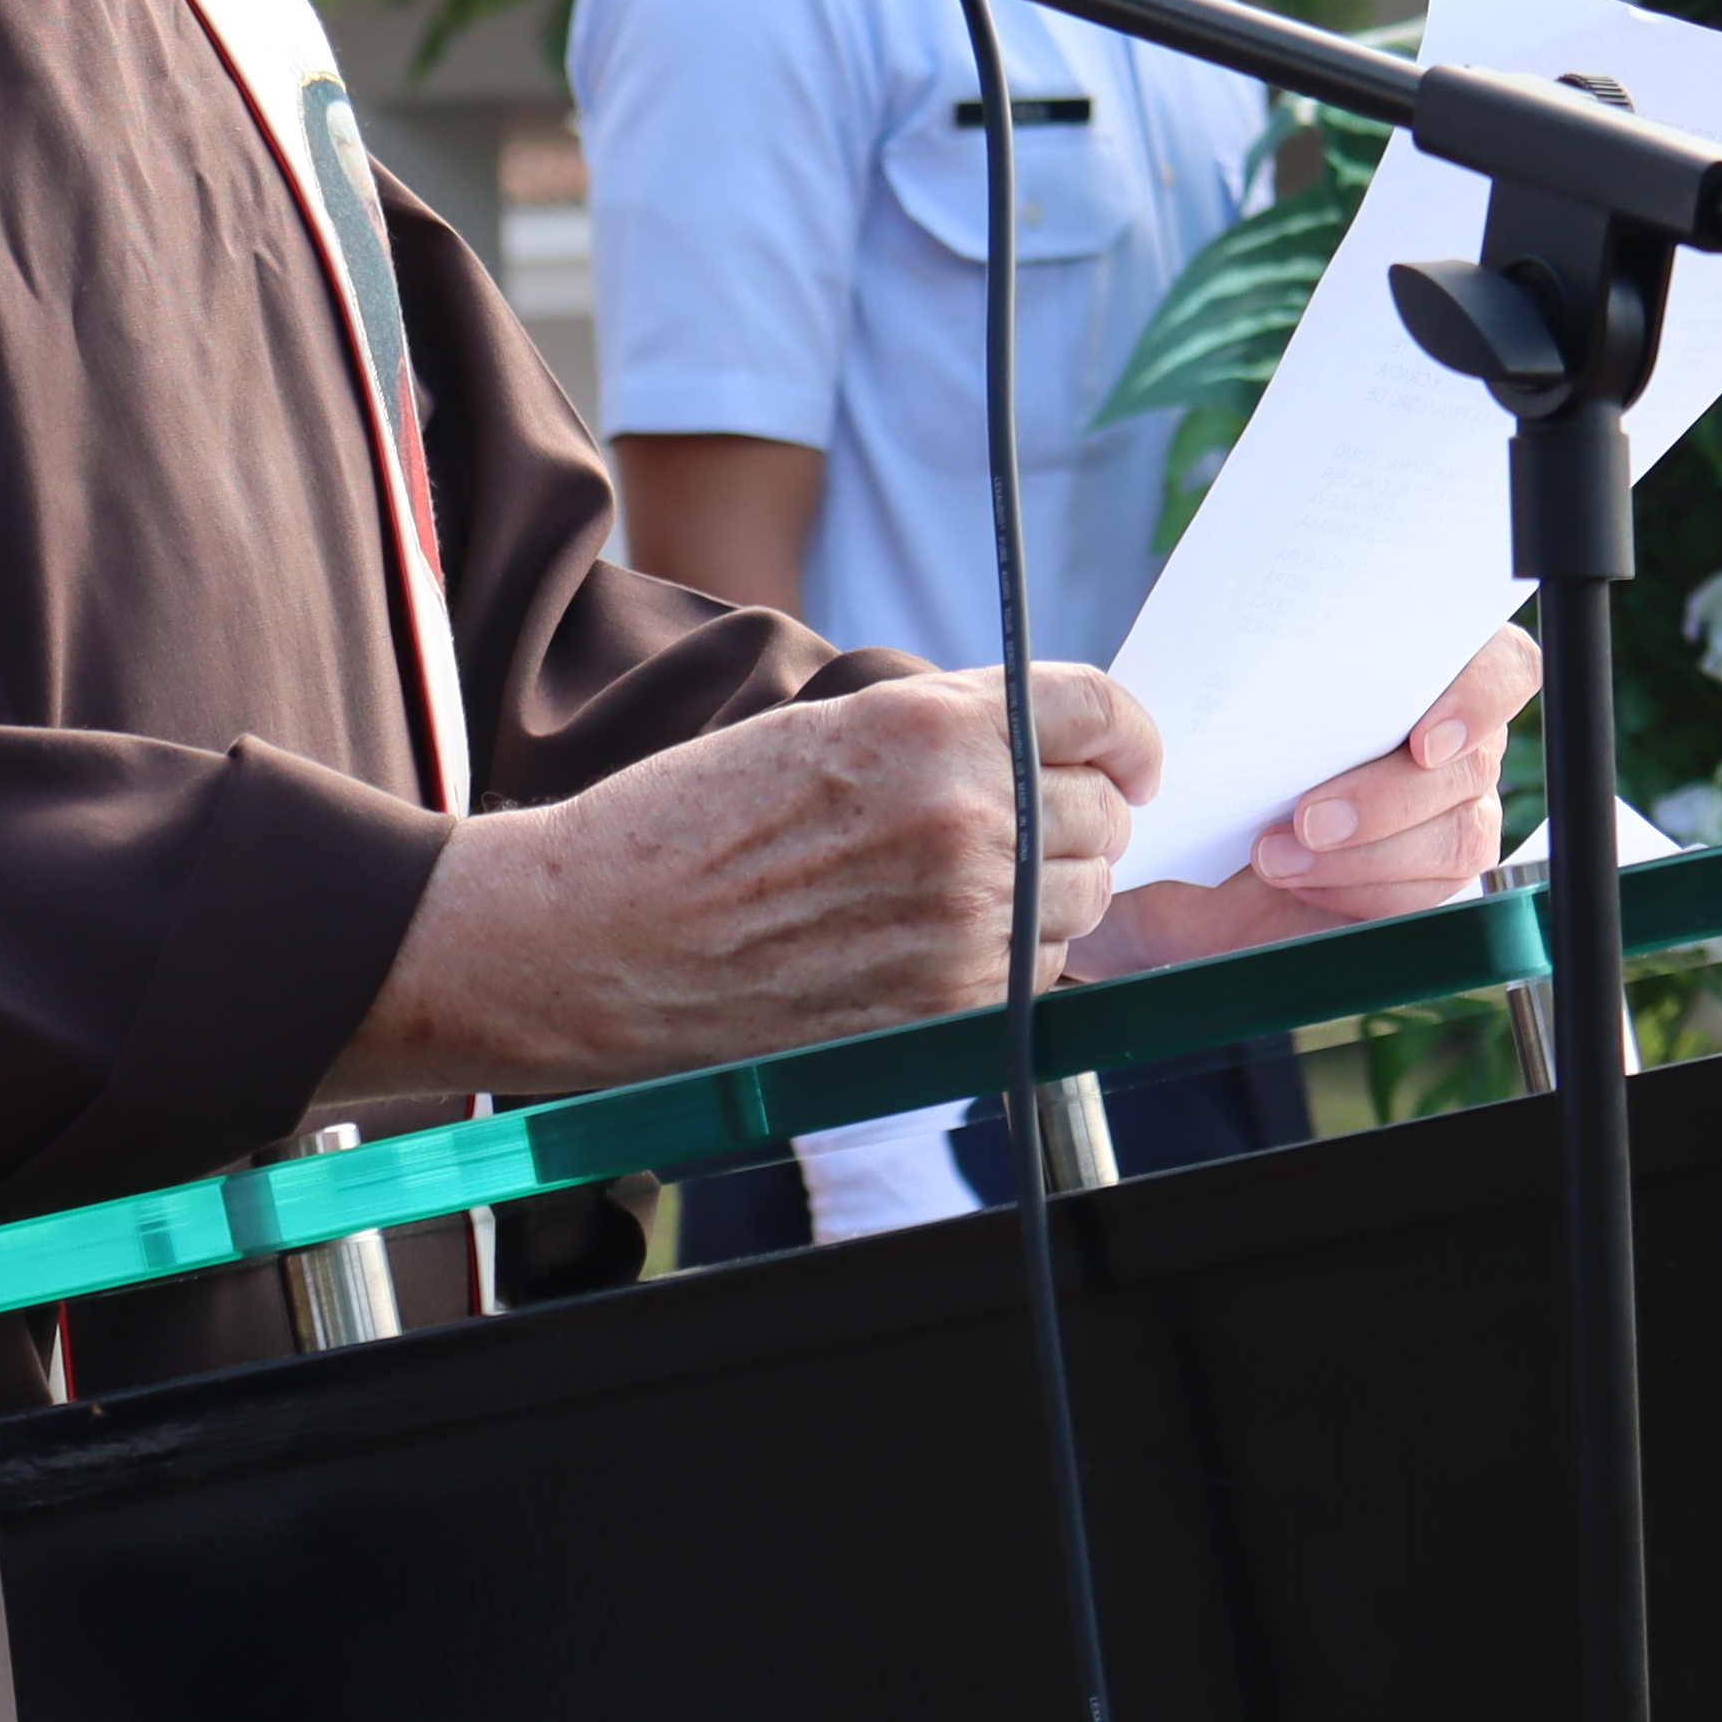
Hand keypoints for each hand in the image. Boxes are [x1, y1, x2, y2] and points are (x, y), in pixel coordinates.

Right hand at [329, 666, 1157, 1098]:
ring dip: (1051, 891)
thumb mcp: (822, 730)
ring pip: (1086, 901)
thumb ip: (945, 732)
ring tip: (957, 888)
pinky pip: (1040, 975)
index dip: (1124, 735)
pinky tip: (934, 943)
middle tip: (1018, 824)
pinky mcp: (949, 1009)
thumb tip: (1046, 750)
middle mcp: (968, 821)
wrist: (597, 943)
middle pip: (1106, 813)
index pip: (1101, 712)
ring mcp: (967, 924)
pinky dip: (1013, 960)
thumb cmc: (689, 824)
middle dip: (1077, 815)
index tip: (1125, 756)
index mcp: (932, 728)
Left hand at [1080, 625, 1544, 976]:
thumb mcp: (1223, 712)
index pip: (1502, 665)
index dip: (1480, 697)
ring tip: (1274, 859)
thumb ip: (1267, 682)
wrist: (1182, 854)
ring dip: (1364, 858)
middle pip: (1474, 765)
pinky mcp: (1426, 881)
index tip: (1422, 742)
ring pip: (1457, 838)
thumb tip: (1254, 668)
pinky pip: (1426, 898)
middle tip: (1306, 820)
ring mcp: (1449, 813)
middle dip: (1386, 800)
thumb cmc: (1215, 763)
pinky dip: (1358, 895)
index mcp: (1421, 668)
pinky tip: (1299, 885)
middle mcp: (1455, 739)